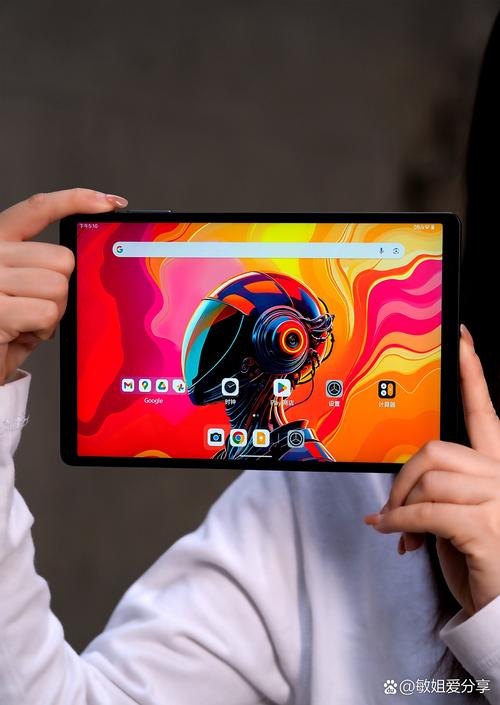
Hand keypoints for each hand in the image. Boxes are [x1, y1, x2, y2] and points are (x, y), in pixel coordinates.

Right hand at [0, 188, 127, 384]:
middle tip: (38, 308)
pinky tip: (24, 333)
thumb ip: (42, 268)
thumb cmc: (3, 330)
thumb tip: (84, 256)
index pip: (36, 209)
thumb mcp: (23, 292)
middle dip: (62, 290)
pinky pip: (49, 312)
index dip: (75, 199)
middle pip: (62, 258)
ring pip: (58, 286)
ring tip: (28, 322)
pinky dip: (45, 329)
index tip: (108, 202)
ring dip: (53, 312)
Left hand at [364, 325, 499, 616]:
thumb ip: (435, 492)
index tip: (462, 339)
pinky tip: (392, 533)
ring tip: (399, 527)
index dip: (472, 373)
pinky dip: (399, 523)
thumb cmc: (480, 559)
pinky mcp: (485, 527)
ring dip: (401, 506)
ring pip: (428, 480)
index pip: (483, 412)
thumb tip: (392, 502)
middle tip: (392, 506)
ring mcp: (498, 500)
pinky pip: (425, 511)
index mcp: (496, 467)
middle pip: (435, 450)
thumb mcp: (457, 516)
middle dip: (403, 478)